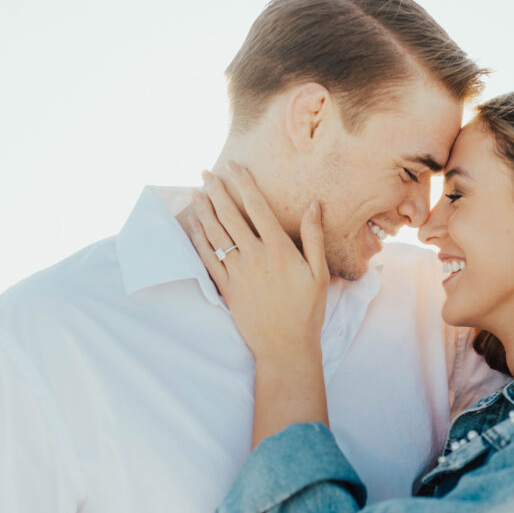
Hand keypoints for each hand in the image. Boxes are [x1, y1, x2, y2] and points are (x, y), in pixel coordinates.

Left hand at [188, 161, 329, 359]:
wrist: (285, 346)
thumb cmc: (307, 311)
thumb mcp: (319, 273)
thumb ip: (314, 237)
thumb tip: (313, 205)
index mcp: (279, 250)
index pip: (258, 208)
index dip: (244, 184)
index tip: (235, 166)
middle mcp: (255, 257)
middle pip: (231, 216)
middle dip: (217, 191)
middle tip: (207, 173)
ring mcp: (237, 273)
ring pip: (216, 234)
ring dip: (205, 210)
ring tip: (197, 191)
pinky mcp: (226, 289)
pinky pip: (207, 259)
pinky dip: (199, 239)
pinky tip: (194, 225)